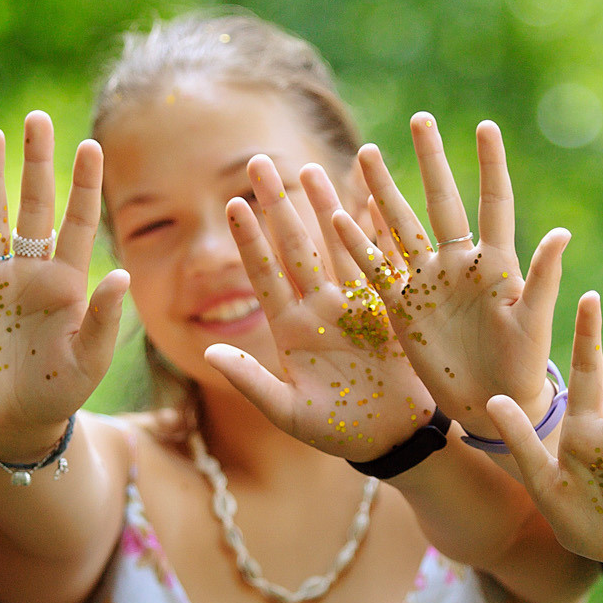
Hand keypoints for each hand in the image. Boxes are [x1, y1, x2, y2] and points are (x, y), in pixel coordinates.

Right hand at [0, 111, 128, 461]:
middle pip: (33, 205)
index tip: (91, 145)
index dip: (84, 185)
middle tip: (35, 119)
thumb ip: (104, 319)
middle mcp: (29, 271)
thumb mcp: (88, 361)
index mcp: (66, 282)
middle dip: (35, 162)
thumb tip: (122, 275)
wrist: (15, 423)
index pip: (78, 222)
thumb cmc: (59, 392)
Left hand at [204, 155, 439, 459]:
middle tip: (258, 161)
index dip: (248, 239)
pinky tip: (368, 198)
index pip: (263, 274)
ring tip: (307, 167)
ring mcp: (354, 305)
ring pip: (333, 245)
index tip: (233, 203)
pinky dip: (373, 231)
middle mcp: (319, 309)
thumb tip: (209, 351)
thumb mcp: (288, 412)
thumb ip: (250, 381)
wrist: (393, 440)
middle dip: (276, 204)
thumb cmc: (338, 431)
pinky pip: (379, 262)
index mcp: (290, 330)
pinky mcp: (388, 310)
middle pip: (293, 247)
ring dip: (321, 206)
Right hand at [334, 114, 567, 439]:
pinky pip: (376, 269)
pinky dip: (358, 244)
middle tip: (421, 119)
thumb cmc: (523, 367)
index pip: (494, 203)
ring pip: (401, 226)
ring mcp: (428, 283)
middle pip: (442, 202)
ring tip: (368, 152)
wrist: (493, 406)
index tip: (485, 126)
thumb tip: (562, 233)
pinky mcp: (402, 308)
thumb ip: (542, 279)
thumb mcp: (533, 324)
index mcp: (496, 264)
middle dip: (431, 161)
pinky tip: (337, 214)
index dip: (490, 165)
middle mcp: (459, 264)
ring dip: (384, 191)